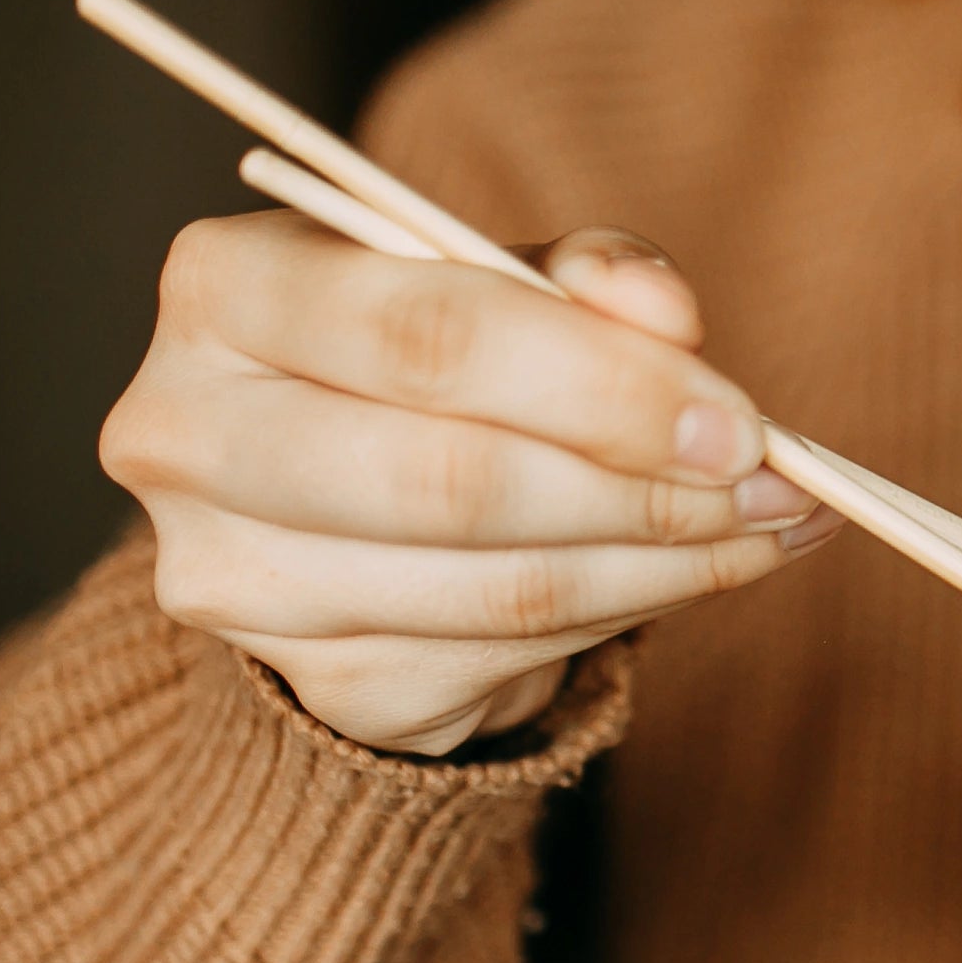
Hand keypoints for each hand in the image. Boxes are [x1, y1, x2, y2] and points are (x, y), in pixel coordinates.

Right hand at [101, 214, 836, 754]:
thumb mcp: (507, 285)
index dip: (601, 386)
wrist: (358, 507)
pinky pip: (501, 661)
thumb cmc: (440, 365)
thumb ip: (585, 280)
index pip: (426, 338)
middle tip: (775, 486)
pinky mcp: (309, 683)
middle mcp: (186, 432)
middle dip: (642, 490)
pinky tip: (690, 573)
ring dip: (664, 564)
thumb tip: (665, 312)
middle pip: (451, 479)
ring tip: (766, 528)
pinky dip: (623, 616)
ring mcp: (231, 577)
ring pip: (493, 588)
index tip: (737, 421)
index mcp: (222, 286)